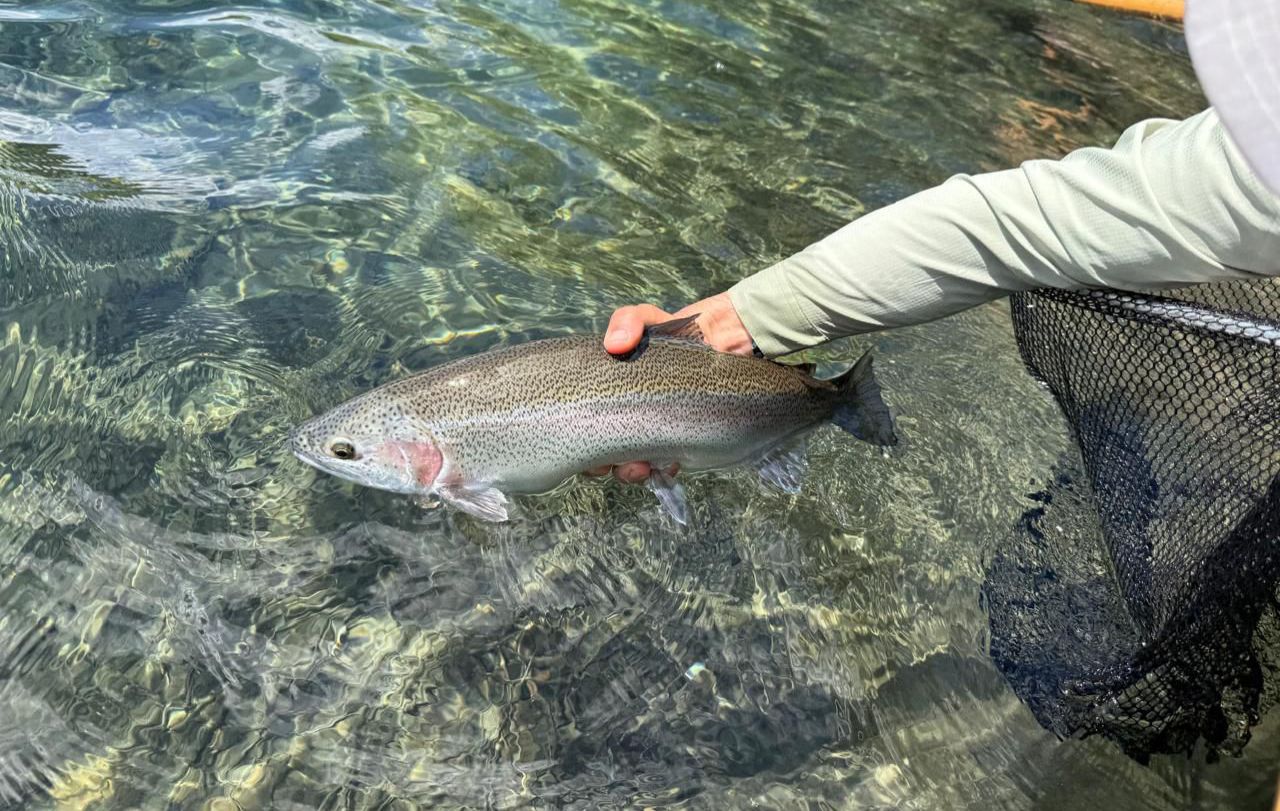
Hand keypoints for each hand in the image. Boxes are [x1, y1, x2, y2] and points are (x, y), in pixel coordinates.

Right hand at [588, 292, 753, 483]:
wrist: (725, 343)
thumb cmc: (679, 333)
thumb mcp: (648, 318)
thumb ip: (629, 320)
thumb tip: (615, 344)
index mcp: (609, 395)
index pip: (582, 423)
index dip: (578, 441)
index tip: (588, 447)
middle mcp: (626, 417)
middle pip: (600, 454)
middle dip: (602, 466)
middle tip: (616, 461)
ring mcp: (652, 433)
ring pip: (629, 466)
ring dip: (630, 472)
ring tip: (643, 468)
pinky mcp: (679, 444)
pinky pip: (663, 468)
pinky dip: (662, 471)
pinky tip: (672, 463)